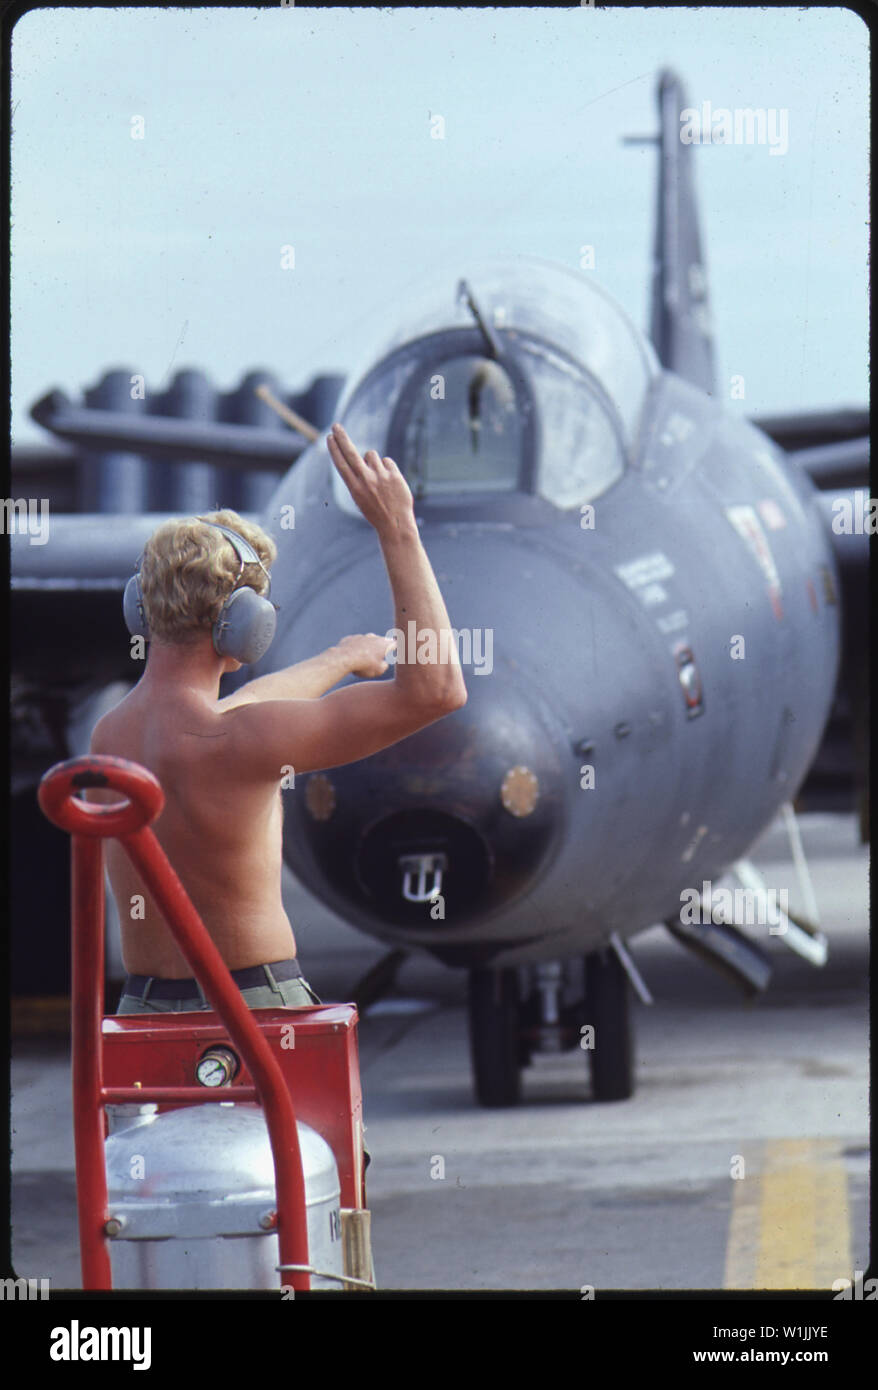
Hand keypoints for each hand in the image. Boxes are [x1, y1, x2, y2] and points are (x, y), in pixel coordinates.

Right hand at [326, 422, 414, 536]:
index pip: (341, 464)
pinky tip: (390, 482)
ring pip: (372, 455)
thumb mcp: (361, 497)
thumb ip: (361, 477)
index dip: (335, 449)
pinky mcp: (394, 474)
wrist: (395, 524)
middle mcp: (365, 480)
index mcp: (354, 488)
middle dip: (341, 438)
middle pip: (350, 453)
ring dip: (374, 462)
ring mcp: (380, 476)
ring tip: (379, 479)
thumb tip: (367, 455)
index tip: (330, 437)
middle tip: (336, 426)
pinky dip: (387, 468)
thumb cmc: (376, 511)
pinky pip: (387, 461)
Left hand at [335, 632, 396, 677]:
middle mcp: (374, 637)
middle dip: (381, 648)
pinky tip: (353, 657)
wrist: (344, 659)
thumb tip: (383, 663)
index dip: (395, 649)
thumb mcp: (378, 671)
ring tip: (364, 659)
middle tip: (381, 656)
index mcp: (384, 644)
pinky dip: (356, 649)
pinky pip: (355, 644)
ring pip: (367, 641)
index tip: (394, 653)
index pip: (394, 644)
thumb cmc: (364, 665)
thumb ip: (384, 666)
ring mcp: (361, 636)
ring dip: (368, 648)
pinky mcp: (350, 638)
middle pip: (381, 641)